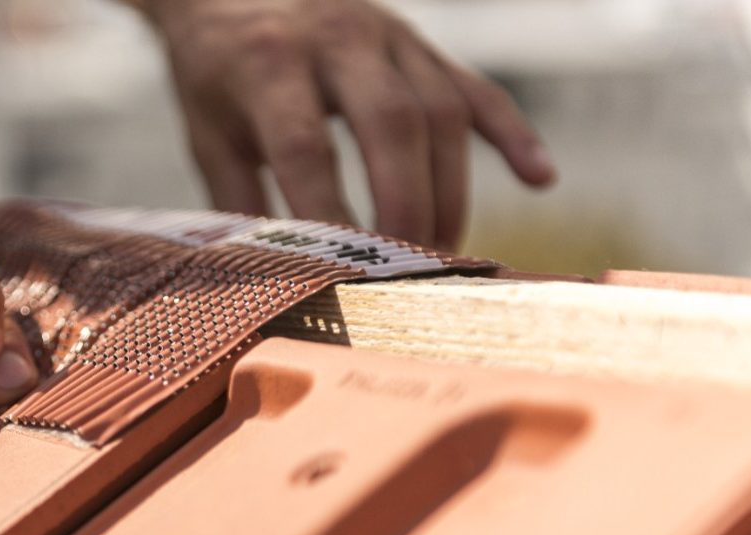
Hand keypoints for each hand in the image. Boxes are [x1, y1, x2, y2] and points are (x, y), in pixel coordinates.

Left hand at [141, 0, 556, 248]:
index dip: (330, 214)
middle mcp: (336, 37)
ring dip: (450, 190)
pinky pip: (477, 87)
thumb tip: (269, 284)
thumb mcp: (210, 138)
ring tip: (442, 253)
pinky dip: (513, 134)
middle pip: (392, 122)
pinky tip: (540, 179)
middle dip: (407, 205)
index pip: (308, 147)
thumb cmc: (218, 79)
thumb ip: (239, 207)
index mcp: (268, 64)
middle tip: (411, 268)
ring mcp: (387, 34)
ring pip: (442, 110)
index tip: (343, 273)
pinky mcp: (420, 42)